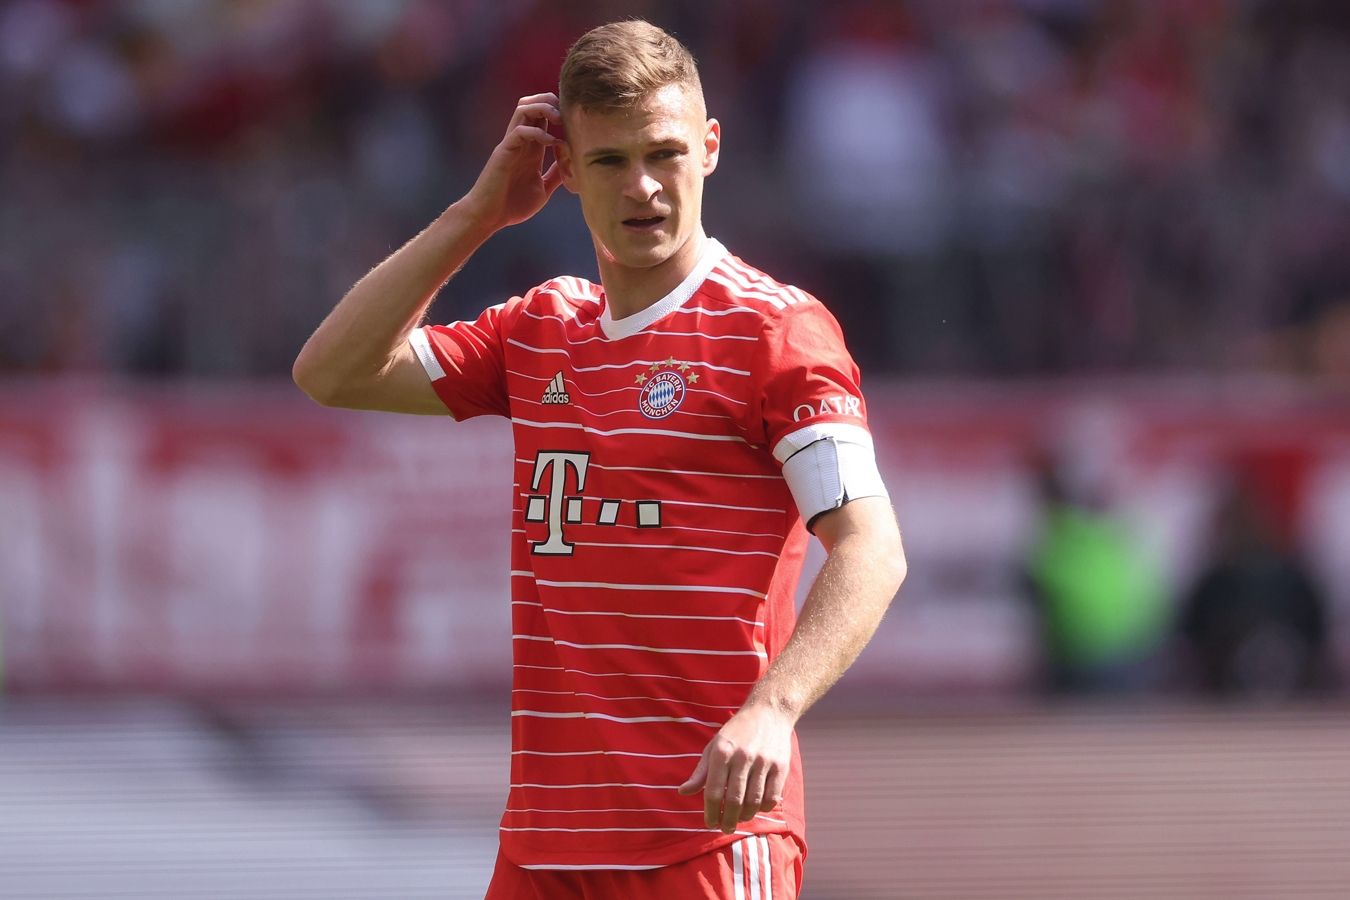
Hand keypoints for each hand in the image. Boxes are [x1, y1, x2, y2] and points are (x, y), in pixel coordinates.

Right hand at [463, 93, 563, 230]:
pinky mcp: (503, 153)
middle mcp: (521, 142)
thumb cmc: (512, 205)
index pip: (543, 116)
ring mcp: (512, 145)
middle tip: (566, 114)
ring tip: (559, 120)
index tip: (576, 121)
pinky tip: (551, 143)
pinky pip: (519, 132)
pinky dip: (538, 132)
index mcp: (532, 149)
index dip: (559, 110)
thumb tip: (572, 167)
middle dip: (551, 101)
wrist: (489, 217)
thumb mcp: (543, 189)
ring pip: (523, 109)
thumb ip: (555, 175)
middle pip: (532, 104)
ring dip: (543, 108)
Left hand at [678, 704, 793, 833]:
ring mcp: (763, 762)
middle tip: (725, 829)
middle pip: (734, 800)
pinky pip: (772, 797)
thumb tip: (682, 792)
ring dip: (745, 816)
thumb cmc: (736, 733)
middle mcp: (742, 757)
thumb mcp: (714, 747)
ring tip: (740, 819)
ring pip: (754, 801)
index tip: (710, 824)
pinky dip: (763, 808)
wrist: (768, 713)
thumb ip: (700, 772)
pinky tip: (756, 808)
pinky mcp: (781, 766)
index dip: (711, 813)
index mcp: (722, 752)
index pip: (713, 791)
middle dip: (728, 820)